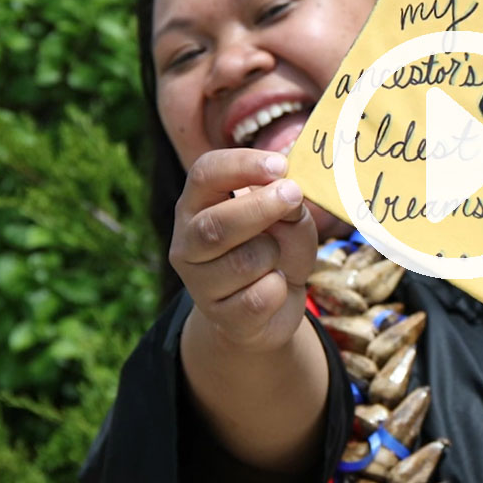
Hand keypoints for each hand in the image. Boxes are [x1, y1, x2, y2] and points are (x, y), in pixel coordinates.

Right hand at [168, 148, 317, 351]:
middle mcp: (188, 242)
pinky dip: (280, 289)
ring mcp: (199, 283)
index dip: (242, 165)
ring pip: (244, 262)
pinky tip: (275, 288)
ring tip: (276, 259)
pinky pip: (260, 298)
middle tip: (294, 195)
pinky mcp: (221, 318)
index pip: (205, 174)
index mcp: (198, 205)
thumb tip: (289, 194)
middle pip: (215, 223)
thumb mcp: (288, 220)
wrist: (270, 309)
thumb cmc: (276, 249)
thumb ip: (289, 206)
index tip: (281, 165)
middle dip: (261, 207)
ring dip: (276, 255)